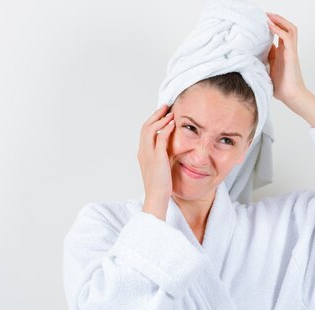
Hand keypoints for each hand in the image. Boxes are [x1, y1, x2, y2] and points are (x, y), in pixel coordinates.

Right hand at [138, 104, 175, 220]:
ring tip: (169, 112)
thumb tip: (169, 149)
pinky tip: (173, 124)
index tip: (161, 114)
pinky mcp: (157, 158)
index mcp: (142, 154)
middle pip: (145, 127)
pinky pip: (160, 138)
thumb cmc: (159, 186)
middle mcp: (143, 152)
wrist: (156, 198)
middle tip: (165, 107)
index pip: (144, 132)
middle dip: (155, 115)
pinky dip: (166, 129)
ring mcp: (148, 155)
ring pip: (150, 130)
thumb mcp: (160, 168)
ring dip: (160, 119)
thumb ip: (162, 156)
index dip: (152, 121)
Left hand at [266, 12, 308, 105]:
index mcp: (282, 53)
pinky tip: (270, 26)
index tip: (260, 22)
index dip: (272, 26)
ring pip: (290, 29)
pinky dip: (279, 30)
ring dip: (280, 21)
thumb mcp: (269, 70)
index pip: (280, 34)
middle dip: (277, 19)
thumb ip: (264, 61)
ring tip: (269, 17)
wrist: (291, 96)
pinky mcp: (291, 55)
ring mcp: (291, 52)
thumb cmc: (281, 87)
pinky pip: (287, 38)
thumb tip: (253, 55)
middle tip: (265, 15)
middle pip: (287, 28)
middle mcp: (287, 50)